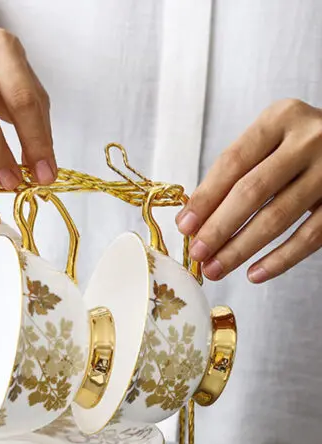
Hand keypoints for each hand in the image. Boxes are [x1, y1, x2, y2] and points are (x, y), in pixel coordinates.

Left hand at [176, 99, 321, 282]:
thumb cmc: (298, 148)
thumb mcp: (268, 144)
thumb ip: (233, 174)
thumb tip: (191, 221)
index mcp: (280, 119)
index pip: (232, 162)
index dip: (205, 198)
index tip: (184, 227)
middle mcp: (308, 139)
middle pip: (252, 191)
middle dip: (218, 228)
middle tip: (197, 254)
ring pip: (278, 217)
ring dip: (240, 249)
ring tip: (215, 269)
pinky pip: (310, 236)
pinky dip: (280, 260)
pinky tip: (254, 274)